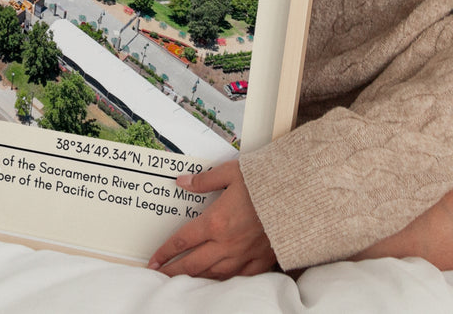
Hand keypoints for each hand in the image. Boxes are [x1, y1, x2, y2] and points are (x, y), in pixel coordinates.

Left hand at [147, 160, 275, 278]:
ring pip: (213, 274)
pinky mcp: (261, 260)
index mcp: (216, 222)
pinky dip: (224, 280)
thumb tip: (183, 182)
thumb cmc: (267, 182)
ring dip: (195, 278)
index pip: (183, 241)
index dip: (165, 252)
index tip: (154, 260)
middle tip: (159, 276)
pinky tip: (217, 280)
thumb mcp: (232, 173)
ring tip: (183, 280)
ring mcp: (244, 255)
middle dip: (173, 271)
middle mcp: (227, 243)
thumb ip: (205, 180)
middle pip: (192, 264)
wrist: (298, 196)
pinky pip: (238, 277)